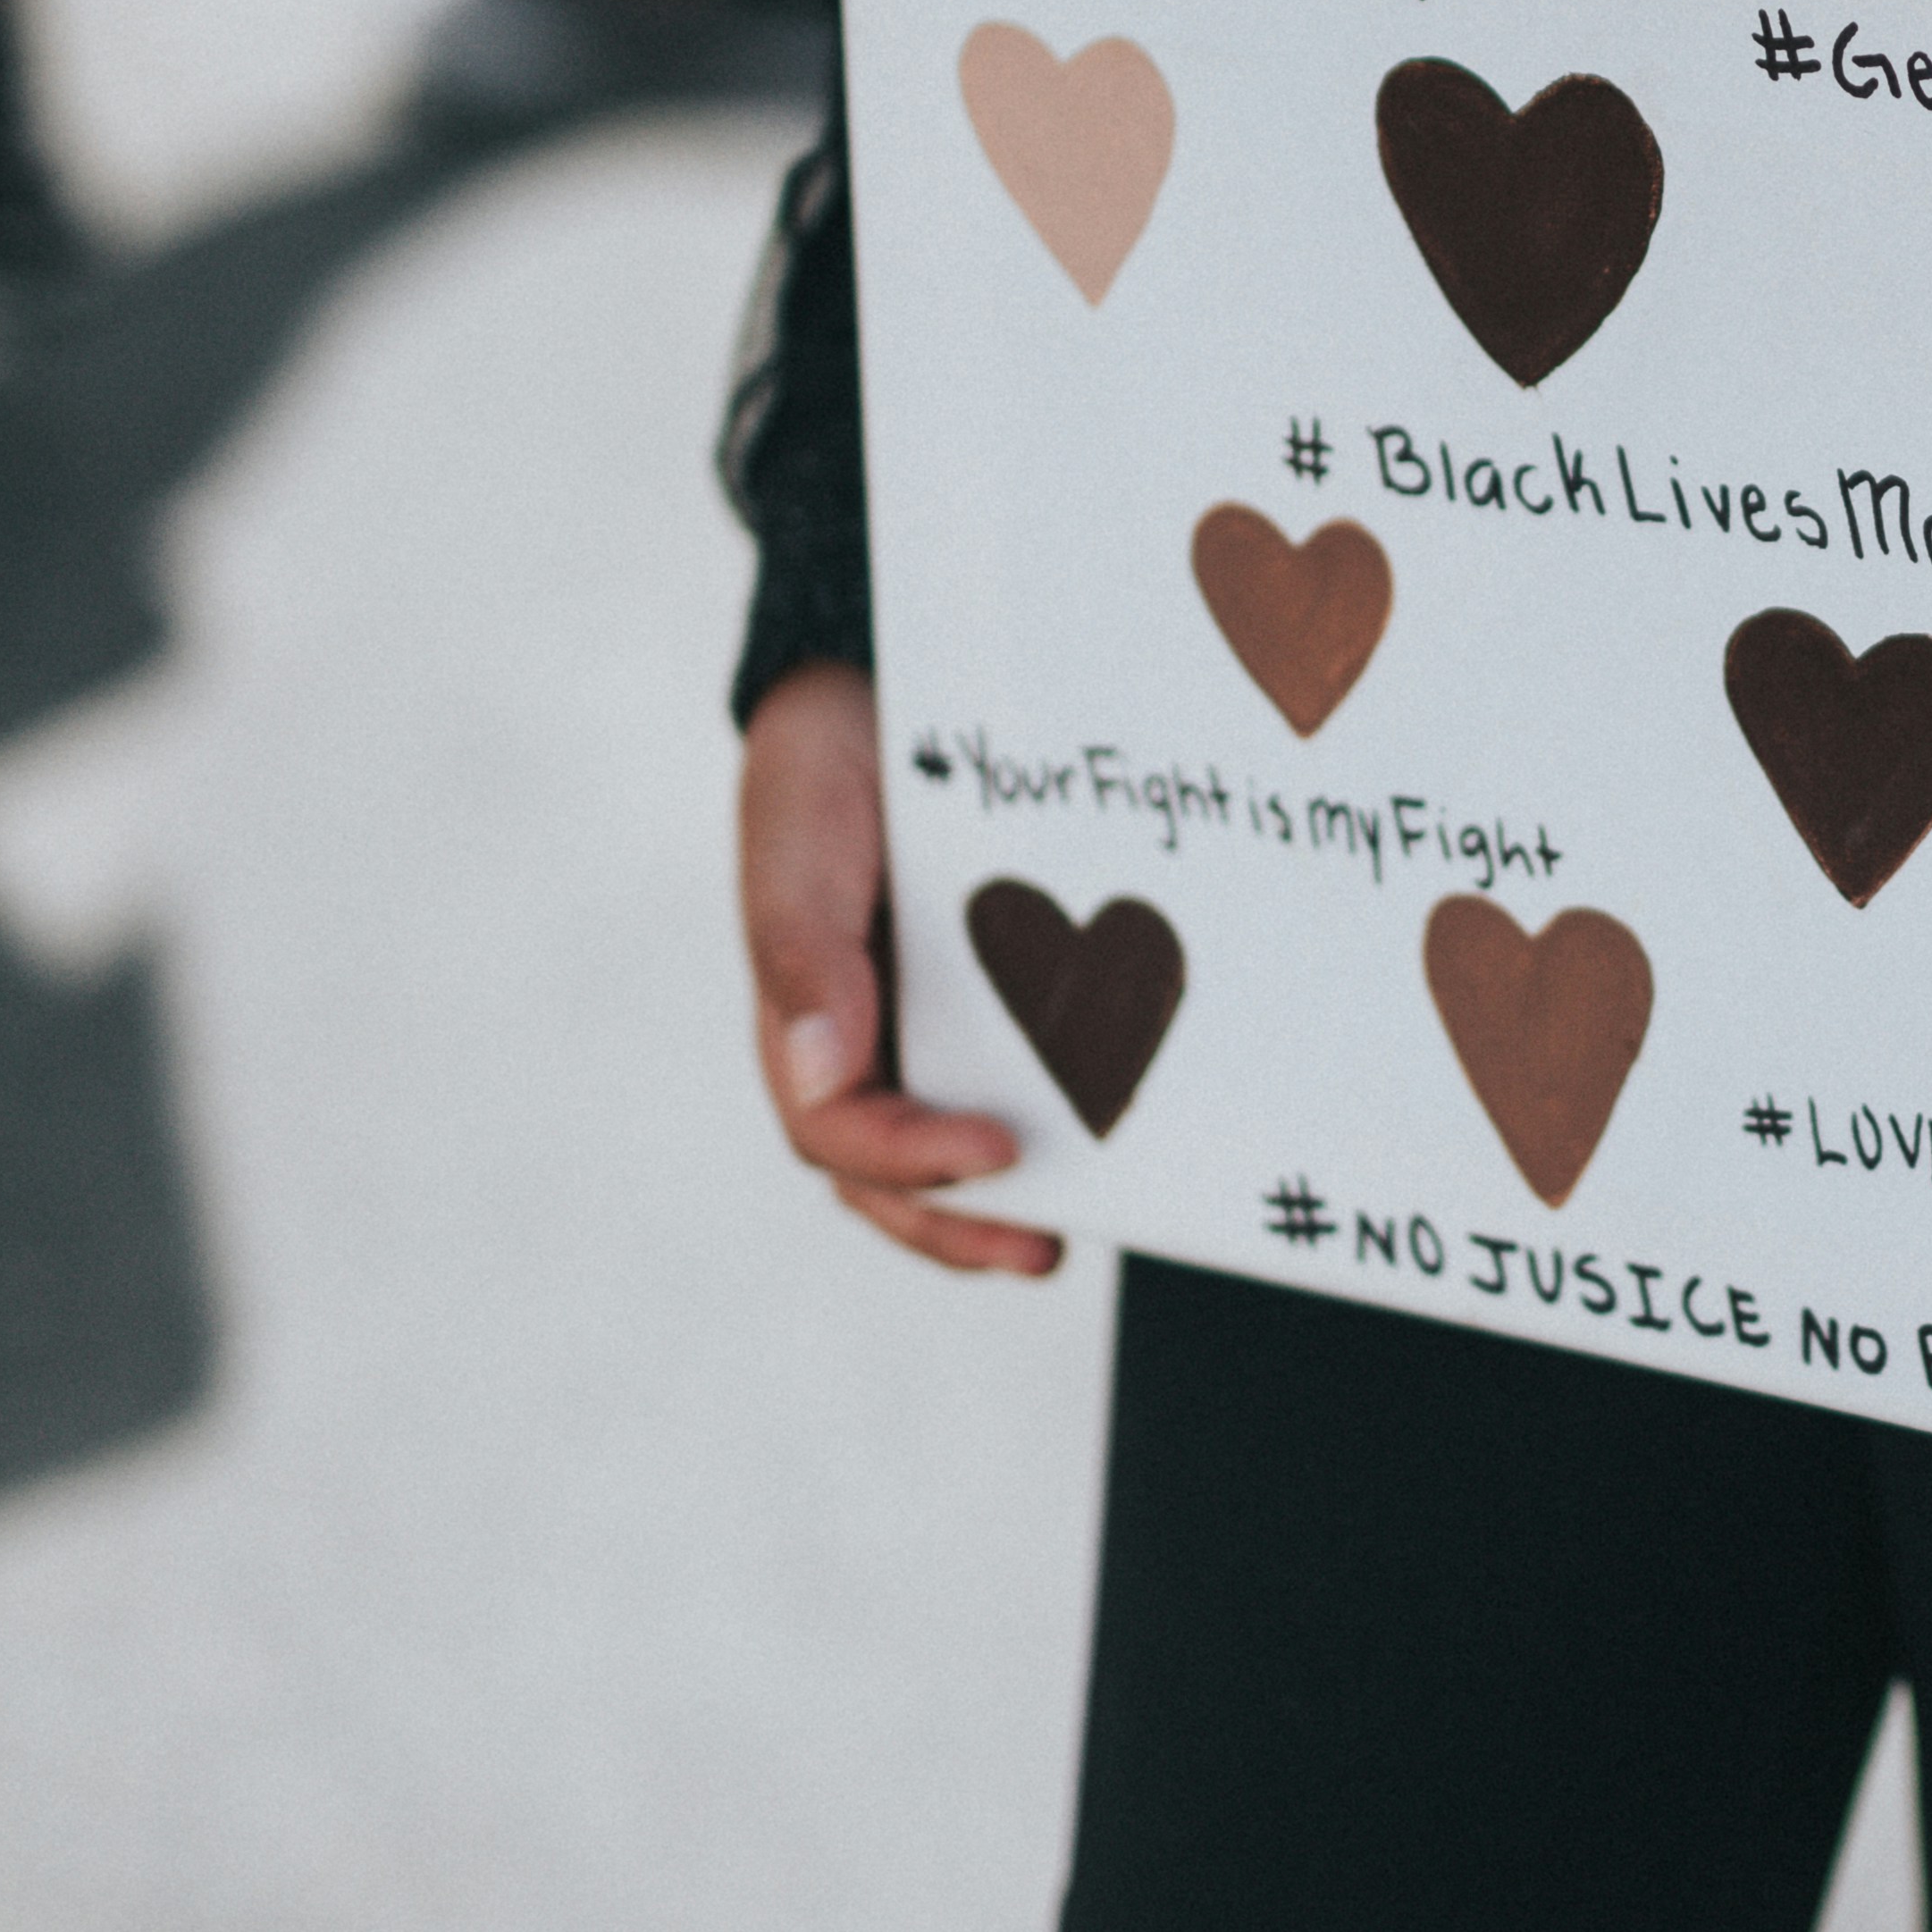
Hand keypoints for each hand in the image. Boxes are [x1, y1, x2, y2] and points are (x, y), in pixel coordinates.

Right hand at [739, 659, 1058, 1275]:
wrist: (888, 679)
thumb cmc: (832, 754)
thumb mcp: (801, 829)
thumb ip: (801, 945)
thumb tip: (821, 1074)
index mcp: (807, 1020)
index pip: (838, 1130)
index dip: (908, 1162)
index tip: (997, 1152)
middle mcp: (872, 1041)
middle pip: (897, 1174)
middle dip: (964, 1224)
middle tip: (1044, 1252)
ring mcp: (938, 1026)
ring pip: (964, 1141)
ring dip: (1018, 1198)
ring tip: (1095, 1224)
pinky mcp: (1005, 998)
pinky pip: (1034, 1075)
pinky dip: (1070, 1116)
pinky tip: (1130, 1128)